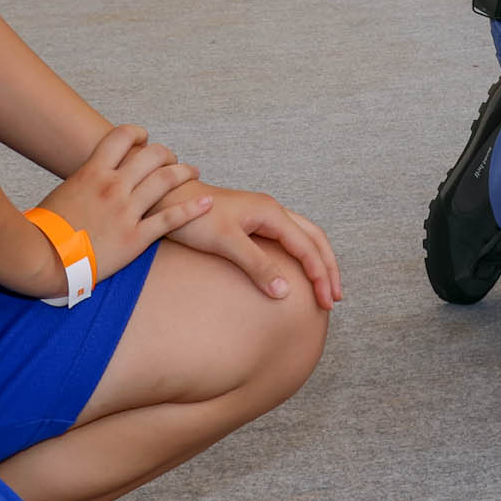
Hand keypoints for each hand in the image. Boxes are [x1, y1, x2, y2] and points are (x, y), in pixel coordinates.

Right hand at [37, 124, 207, 293]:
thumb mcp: (64, 192)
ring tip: (193, 172)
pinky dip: (193, 209)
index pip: (122, 137)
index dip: (138, 133)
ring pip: (166, 180)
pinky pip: (171, 219)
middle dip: (167, 154)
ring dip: (185, 172)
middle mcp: (113, 186)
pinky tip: (207, 203)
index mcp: (92, 172)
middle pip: (152, 155)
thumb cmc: (46, 229)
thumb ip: (85, 179)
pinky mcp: (136, 237)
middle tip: (172, 160)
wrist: (43, 259)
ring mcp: (126, 211)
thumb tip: (94, 173)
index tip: (145, 138)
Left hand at [158, 182, 342, 308]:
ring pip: (303, 236)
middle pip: (314, 238)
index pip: (307, 247)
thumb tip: (285, 293)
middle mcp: (272, 211)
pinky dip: (301, 255)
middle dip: (328, 268)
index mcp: (271, 213)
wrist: (165, 198)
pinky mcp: (251, 223)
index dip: (320, 275)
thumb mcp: (225, 242)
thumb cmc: (192, 218)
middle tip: (335, 297)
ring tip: (324, 285)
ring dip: (317, 260)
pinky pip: (288, 239)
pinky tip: (297, 270)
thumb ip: (257, 265)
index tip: (325, 302)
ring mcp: (262, 215)